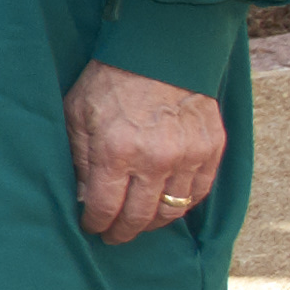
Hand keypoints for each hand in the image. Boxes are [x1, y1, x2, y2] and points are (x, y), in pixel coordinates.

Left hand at [70, 58, 225, 245]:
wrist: (159, 53)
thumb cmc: (110, 82)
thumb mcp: (77, 115)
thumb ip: (78, 157)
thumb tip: (80, 194)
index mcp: (117, 151)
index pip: (106, 207)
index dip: (96, 223)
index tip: (91, 227)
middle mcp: (156, 159)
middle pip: (140, 216)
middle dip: (123, 231)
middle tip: (113, 236)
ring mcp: (189, 155)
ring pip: (172, 209)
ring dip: (153, 222)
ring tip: (139, 223)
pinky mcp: (212, 149)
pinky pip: (199, 192)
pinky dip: (183, 205)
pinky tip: (167, 205)